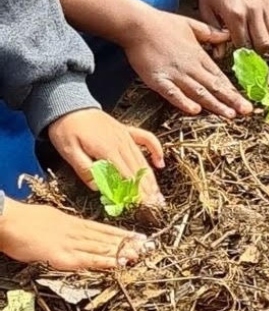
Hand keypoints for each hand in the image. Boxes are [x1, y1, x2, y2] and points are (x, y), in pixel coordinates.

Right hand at [0, 200, 153, 270]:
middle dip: (128, 243)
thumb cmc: (20, 220)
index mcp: (71, 222)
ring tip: (141, 254)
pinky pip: (88, 259)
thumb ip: (62, 226)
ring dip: (122, 251)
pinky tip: (119, 263)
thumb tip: (71, 231)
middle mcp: (75, 231)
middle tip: (149, 246)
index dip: (121, 234)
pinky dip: (105, 261)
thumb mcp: (47, 219)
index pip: (101, 229)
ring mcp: (70, 243)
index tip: (137, 237)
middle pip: (106, 238)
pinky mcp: (62, 256)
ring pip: (102, 247)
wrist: (6, 220)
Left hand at [47, 109, 164, 203]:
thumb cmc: (66, 129)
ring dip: (152, 178)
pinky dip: (156, 151)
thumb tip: (99, 188)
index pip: (126, 176)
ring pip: (143, 161)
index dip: (136, 192)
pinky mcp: (127, 131)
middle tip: (155, 205)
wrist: (68, 104)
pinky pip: (147, 140)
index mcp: (107, 150)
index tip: (143, 205)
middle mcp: (122, 144)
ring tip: (158, 194)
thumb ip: (85, 169)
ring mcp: (127, 137)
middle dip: (148, 189)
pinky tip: (160, 163)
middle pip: (139, 171)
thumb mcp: (68, 151)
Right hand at [124, 9, 252, 117]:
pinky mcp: (158, 79)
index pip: (220, 77)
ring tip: (230, 114)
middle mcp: (190, 67)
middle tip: (247, 111)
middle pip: (214, 87)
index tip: (246, 100)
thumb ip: (210, 33)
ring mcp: (174, 74)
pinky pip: (172, 93)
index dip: (233, 90)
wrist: (136, 23)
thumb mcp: (191, 25)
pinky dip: (183, 102)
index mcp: (199, 56)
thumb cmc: (161, 23)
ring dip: (215, 104)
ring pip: (199, 92)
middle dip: (232, 100)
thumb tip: (226, 34)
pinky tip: (195, 110)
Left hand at [196, 0, 268, 51]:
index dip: (242, 50)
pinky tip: (264, 17)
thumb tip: (220, 54)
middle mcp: (252, 9)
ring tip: (257, 29)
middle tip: (252, 43)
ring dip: (267, 34)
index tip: (240, 50)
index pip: (244, 45)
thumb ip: (214, 34)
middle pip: (263, 42)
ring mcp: (265, 1)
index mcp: (234, 15)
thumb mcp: (207, 10)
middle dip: (257, 47)